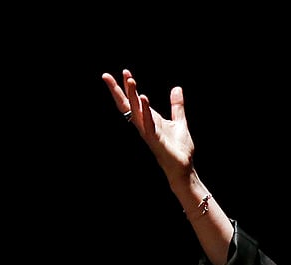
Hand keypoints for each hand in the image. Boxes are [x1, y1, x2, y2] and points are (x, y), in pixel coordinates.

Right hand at [102, 69, 195, 185]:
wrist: (184, 167)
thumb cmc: (179, 148)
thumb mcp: (179, 121)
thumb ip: (176, 105)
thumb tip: (176, 88)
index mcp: (148, 119)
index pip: (133, 101)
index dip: (127, 88)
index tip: (124, 72)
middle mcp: (144, 125)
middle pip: (127, 105)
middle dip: (118, 90)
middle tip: (106, 75)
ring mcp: (148, 132)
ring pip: (136, 112)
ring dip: (132, 96)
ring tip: (130, 80)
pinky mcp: (155, 139)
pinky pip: (148, 123)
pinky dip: (146, 111)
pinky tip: (144, 98)